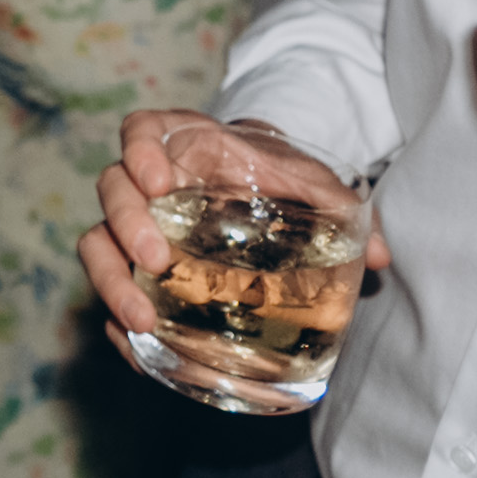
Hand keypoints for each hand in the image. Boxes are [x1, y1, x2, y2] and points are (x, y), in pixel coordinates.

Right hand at [78, 110, 367, 340]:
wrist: (258, 192)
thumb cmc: (277, 179)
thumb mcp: (310, 182)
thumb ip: (342, 208)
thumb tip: (380, 258)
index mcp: (184, 144)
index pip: (141, 130)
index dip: (140, 150)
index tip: (158, 179)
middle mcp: (146, 183)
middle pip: (111, 190)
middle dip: (125, 225)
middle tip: (156, 261)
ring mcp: (134, 227)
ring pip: (96, 243)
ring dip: (110, 281)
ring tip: (140, 320)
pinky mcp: (134, 270)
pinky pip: (108, 292)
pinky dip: (115, 321)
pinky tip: (137, 347)